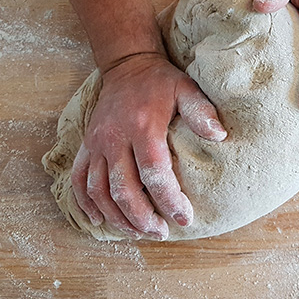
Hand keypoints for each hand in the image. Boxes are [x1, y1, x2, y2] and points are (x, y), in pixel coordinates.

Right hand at [70, 53, 226, 239]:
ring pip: (98, 191)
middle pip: (123, 189)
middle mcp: (115, 138)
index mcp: (143, 127)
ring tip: (138, 232)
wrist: (127, 65)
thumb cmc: (160, 82)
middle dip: (142, 217)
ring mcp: (96, 143)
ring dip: (117, 217)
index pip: (154, 173)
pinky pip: (79, 180)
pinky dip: (86, 204)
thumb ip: (202, 112)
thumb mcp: (186, 89)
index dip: (169, 200)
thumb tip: (220, 136)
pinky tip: (100, 220)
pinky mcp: (86, 145)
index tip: (184, 218)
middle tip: (161, 233)